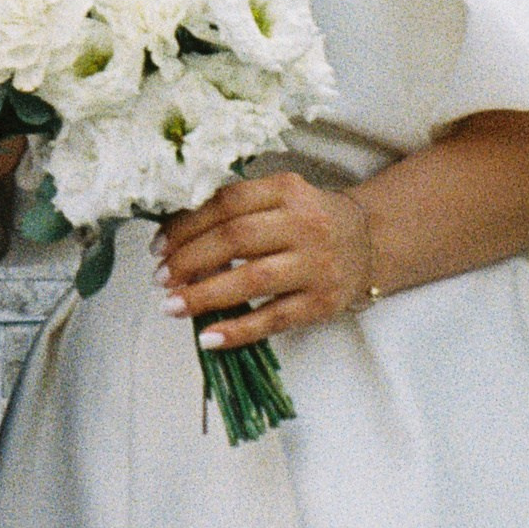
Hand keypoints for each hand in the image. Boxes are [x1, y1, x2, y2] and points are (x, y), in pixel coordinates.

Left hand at [153, 172, 372, 351]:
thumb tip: (176, 240)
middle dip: (189, 260)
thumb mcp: (280, 198)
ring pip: (252, 280)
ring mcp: (315, 264)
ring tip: (172, 306)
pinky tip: (208, 337)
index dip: (187, 225)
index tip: (159, 247)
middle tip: (160, 278)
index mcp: (286, 190)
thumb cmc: (308, 219)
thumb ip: (237, 211)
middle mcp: (303, 224)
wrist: (369, 242)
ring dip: (205, 295)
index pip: (227, 203)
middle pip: (236, 239)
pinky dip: (238, 330)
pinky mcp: (322, 302)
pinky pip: (274, 319)